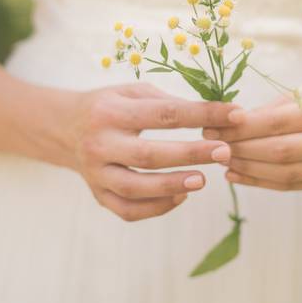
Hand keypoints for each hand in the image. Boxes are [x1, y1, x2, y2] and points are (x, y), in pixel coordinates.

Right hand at [71, 83, 240, 220]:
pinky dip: (157, 207)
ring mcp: (96, 173)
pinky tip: (181, 196)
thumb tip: (215, 115)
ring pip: (136, 188)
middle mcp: (99, 143)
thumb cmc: (111, 106)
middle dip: (191, 154)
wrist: (65, 128)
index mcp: (111, 112)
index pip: (164, 114)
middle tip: (224, 152)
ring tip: (204, 180)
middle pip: (149, 154)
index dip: (203, 114)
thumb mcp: (134, 92)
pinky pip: (128, 210)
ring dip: (172, 186)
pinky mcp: (98, 195)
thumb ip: (169, 102)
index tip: (235, 114)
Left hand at [203, 75, 301, 190]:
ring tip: (221, 161)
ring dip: (247, 169)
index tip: (216, 125)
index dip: (245, 127)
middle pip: (281, 151)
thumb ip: (273, 108)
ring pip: (285, 173)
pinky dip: (261, 181)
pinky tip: (238, 174)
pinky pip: (292, 185)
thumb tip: (229, 121)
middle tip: (212, 146)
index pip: (280, 122)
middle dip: (241, 150)